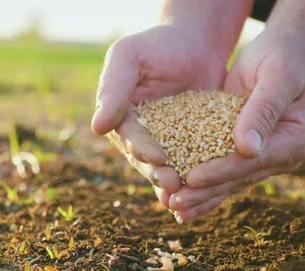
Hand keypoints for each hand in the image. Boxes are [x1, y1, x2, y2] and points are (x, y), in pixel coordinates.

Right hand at [91, 24, 228, 196]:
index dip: (141, 148)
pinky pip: (192, 161)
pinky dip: (196, 176)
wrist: (195, 44)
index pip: (129, 136)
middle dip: (158, 173)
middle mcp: (140, 134)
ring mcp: (166, 141)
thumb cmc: (157, 45)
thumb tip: (97, 127)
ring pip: (168, 166)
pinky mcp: (191, 143)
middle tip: (173, 184)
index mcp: (121, 116)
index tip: (157, 158)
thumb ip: (113, 88)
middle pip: (146, 158)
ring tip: (187, 193)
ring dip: (175, 182)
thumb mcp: (129, 57)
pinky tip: (207, 190)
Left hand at [168, 29, 304, 222]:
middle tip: (175, 203)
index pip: (252, 162)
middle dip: (205, 191)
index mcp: (295, 141)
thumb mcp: (276, 76)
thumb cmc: (281, 57)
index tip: (192, 178)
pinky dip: (200, 182)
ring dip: (200, 195)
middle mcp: (280, 155)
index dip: (221, 171)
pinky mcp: (242, 150)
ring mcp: (261, 156)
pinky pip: (220, 169)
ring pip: (227, 180)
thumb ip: (263, 110)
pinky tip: (177, 194)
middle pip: (238, 178)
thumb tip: (248, 149)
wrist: (282, 51)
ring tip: (171, 206)